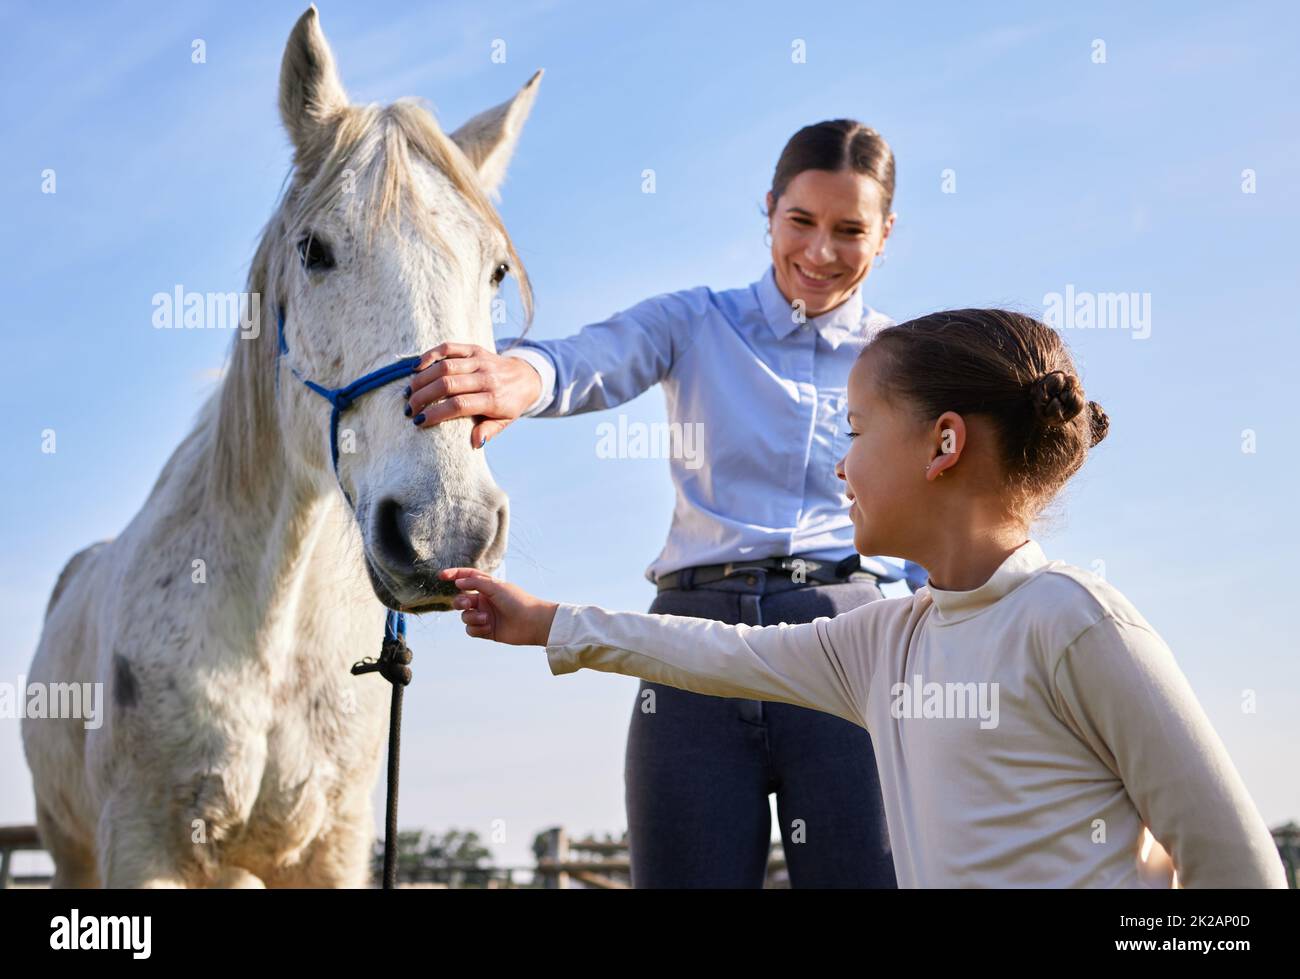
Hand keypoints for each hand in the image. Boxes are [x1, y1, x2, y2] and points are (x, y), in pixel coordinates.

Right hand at [404, 343, 542, 447]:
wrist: (526, 377)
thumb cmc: (509, 404)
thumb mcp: (504, 422)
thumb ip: (488, 432)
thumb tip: (474, 443)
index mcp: (494, 399)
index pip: (459, 405)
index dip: (436, 413)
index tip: (419, 422)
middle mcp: (486, 378)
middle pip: (448, 384)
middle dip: (423, 397)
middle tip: (409, 408)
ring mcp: (480, 361)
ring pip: (445, 366)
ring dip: (422, 379)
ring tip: (409, 393)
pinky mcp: (474, 349)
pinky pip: (449, 348)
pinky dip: (430, 356)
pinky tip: (415, 368)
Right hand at [439, 568, 558, 645]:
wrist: (532, 623)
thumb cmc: (517, 601)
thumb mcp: (496, 587)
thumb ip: (475, 583)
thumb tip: (458, 582)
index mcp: (487, 587)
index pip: (467, 577)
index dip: (454, 575)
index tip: (441, 576)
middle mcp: (484, 600)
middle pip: (461, 600)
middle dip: (460, 602)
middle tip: (468, 603)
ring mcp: (484, 615)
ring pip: (464, 616)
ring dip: (472, 617)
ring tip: (486, 618)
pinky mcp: (486, 630)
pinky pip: (470, 630)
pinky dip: (477, 628)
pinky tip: (489, 627)